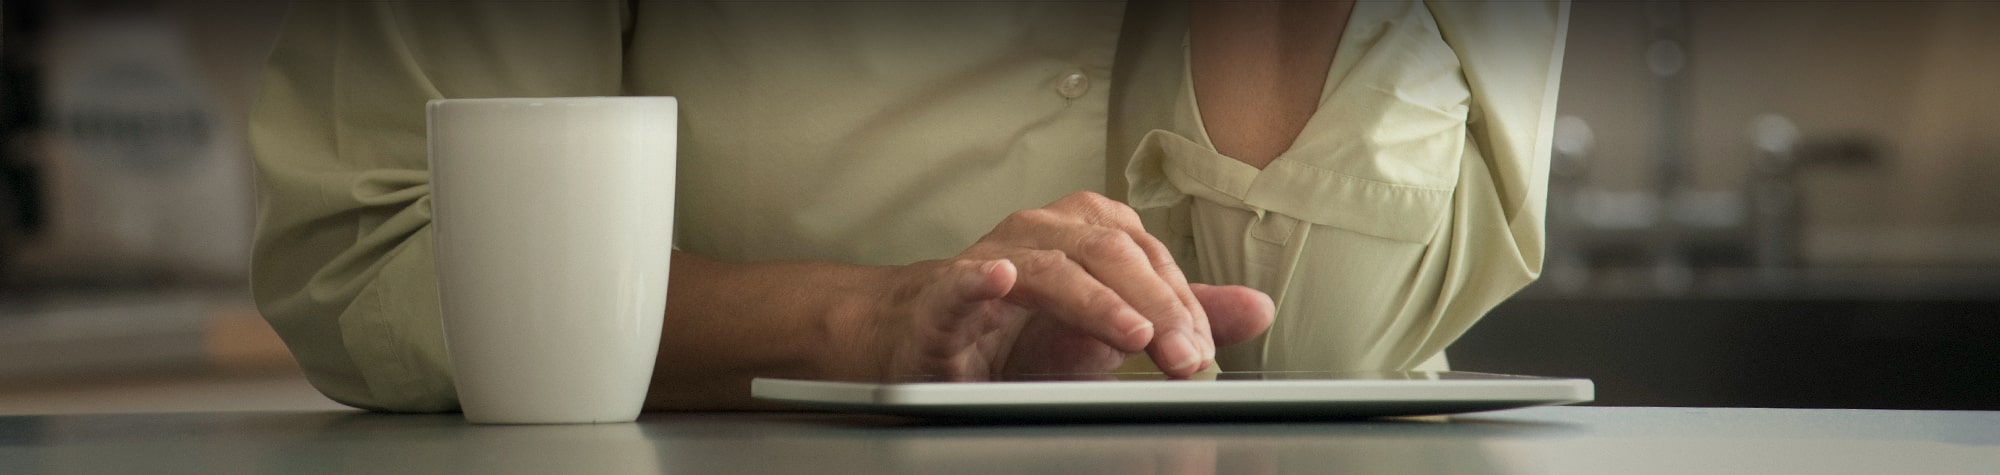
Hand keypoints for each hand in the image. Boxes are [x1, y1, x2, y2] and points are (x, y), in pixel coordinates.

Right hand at [858, 192, 1274, 379]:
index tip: (1204, 353)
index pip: (1148, 257)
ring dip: (1095, 302)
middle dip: (1155, 306)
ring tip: (1131, 332)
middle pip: (1108, 253)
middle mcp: (1041, 232)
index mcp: (1086, 231)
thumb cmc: (1022, 329)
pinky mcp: (942, 297)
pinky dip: (979, 280)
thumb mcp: (1112, 326)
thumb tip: (1257, 309)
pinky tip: (999, 279)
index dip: (1181, 304)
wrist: (934, 341)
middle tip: (1186, 358)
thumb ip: (1181, 316)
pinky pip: (961, 282)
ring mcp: (990, 260)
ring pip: (1050, 267)